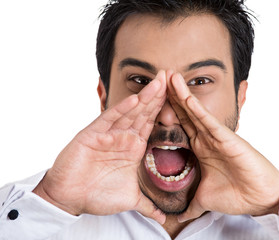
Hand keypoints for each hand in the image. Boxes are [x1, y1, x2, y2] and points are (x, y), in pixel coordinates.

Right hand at [33, 71, 167, 223]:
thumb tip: (163, 218)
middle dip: (158, 95)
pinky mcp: (92, 135)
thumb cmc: (98, 194)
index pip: (152, 124)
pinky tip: (135, 99)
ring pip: (129, 112)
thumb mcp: (131, 198)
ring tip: (159, 81)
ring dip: (145, 97)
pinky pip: (109, 120)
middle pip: (144, 112)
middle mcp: (123, 137)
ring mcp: (108, 134)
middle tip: (171, 76)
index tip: (179, 95)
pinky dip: (122, 110)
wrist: (70, 198)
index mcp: (134, 147)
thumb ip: (148, 205)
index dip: (165, 109)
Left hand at [167, 73, 278, 221]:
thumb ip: (190, 204)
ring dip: (181, 94)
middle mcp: (207, 138)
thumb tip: (178, 217)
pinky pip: (209, 122)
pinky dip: (197, 109)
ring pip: (195, 112)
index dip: (166, 112)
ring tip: (169, 77)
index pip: (180, 126)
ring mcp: (216, 137)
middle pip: (184, 113)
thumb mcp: (203, 198)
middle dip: (171, 96)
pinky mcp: (228, 139)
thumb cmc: (236, 195)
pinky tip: (185, 97)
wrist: (259, 199)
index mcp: (200, 148)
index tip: (152, 101)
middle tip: (158, 78)